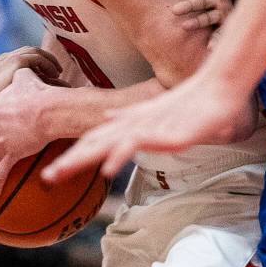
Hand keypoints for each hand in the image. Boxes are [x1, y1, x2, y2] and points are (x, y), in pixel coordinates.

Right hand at [0, 45, 60, 95]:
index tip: (39, 73)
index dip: (30, 64)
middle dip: (43, 58)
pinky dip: (48, 64)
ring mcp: (9, 58)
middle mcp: (3, 58)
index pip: (16, 58)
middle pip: (28, 51)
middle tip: (54, 69)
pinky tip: (55, 74)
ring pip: (36, 52)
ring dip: (49, 60)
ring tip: (57, 71)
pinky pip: (39, 58)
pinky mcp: (16, 61)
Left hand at [42, 69, 256, 182]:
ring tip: (61, 172)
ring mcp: (148, 127)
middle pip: (95, 143)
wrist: (219, 89)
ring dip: (83, 159)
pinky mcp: (163, 133)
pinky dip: (118, 156)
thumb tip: (108, 117)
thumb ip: (132, 117)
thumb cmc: (194, 103)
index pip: (97, 140)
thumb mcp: (158, 114)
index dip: (76, 155)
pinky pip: (136, 145)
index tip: (55, 171)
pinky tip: (106, 169)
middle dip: (70, 161)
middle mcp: (134, 124)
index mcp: (132, 123)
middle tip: (46, 177)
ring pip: (108, 144)